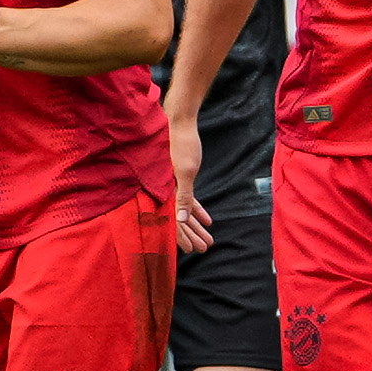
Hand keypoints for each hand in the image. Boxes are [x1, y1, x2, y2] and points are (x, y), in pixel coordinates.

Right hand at [169, 114, 212, 253]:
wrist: (178, 120)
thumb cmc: (181, 143)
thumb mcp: (187, 171)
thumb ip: (183, 196)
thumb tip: (180, 220)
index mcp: (162, 189)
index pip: (171, 220)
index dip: (181, 237)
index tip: (191, 250)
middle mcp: (164, 189)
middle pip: (178, 219)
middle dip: (192, 235)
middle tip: (204, 248)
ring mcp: (171, 184)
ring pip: (184, 210)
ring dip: (197, 225)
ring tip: (209, 239)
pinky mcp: (178, 178)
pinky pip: (188, 199)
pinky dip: (198, 209)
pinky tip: (208, 221)